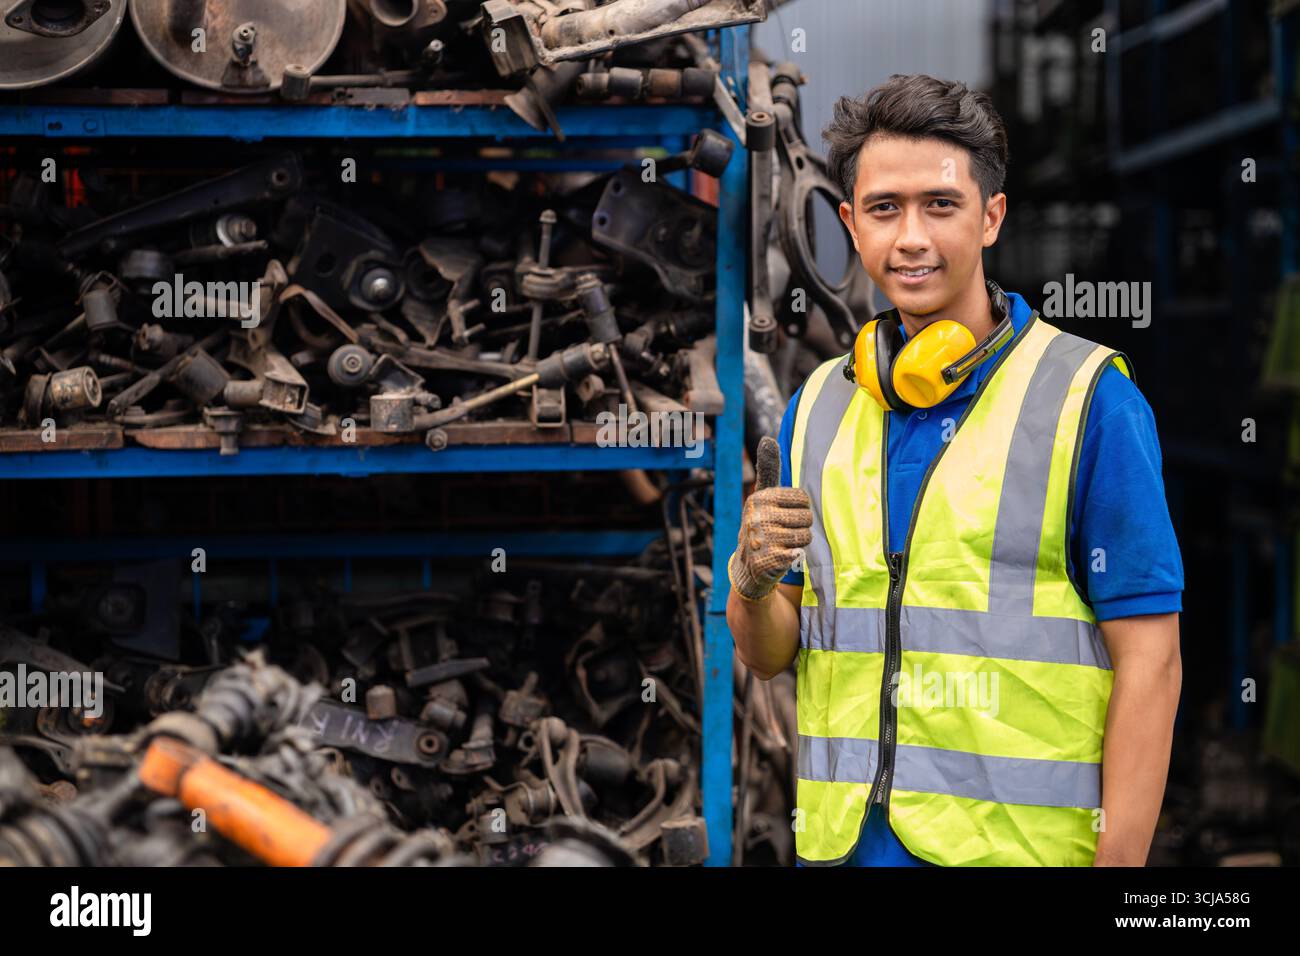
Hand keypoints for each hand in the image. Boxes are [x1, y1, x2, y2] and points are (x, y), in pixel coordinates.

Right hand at [728, 436, 812, 602]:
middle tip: (784, 533)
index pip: (802, 498)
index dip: (800, 509)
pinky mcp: (768, 560)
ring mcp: (762, 539)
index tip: (786, 515)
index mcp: (759, 498)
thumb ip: (768, 469)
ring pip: (806, 535)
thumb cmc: (762, 527)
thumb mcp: (762, 498)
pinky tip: (782, 557)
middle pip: (806, 517)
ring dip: (799, 542)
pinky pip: (800, 553)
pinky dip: (795, 556)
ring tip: (784, 544)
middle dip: (801, 526)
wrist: (748, 567)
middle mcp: (757, 517)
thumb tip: (767, 439)